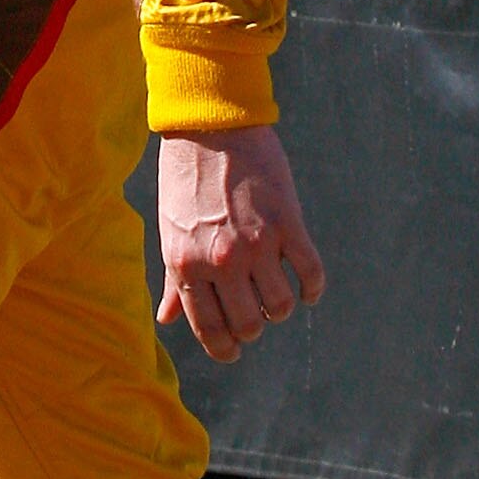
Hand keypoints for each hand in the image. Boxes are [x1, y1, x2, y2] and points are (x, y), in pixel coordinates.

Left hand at [157, 125, 325, 362]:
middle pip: (248, 324)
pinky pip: (310, 273)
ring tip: (276, 297)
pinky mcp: (287, 223)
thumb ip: (173, 280)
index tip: (233, 352)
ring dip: (280, 309)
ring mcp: (256, 243)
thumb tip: (166, 320)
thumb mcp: (170, 231)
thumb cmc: (184, 180)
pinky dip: (312, 289)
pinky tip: (308, 290)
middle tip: (255, 318)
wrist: (209, 127)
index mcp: (186, 264)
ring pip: (279, 305)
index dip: (224, 349)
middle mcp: (221, 260)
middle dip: (253, 329)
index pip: (209, 328)